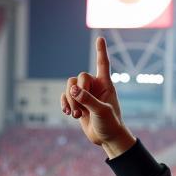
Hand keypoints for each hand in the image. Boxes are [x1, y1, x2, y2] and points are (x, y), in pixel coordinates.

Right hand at [60, 37, 132, 152]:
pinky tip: (67, 113)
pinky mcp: (77, 103)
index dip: (101, 51)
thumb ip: (87, 99)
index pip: (102, 64)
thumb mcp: (101, 111)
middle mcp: (95, 86)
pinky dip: (65, 103)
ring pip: (69, 87)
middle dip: (77, 94)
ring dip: (70, 100)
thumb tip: (72, 90)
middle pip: (79, 78)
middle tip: (80, 110)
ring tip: (76, 115)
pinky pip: (65, 96)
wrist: (107, 138)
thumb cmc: (110, 123)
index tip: (100, 37)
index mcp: (106, 84)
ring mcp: (85, 95)